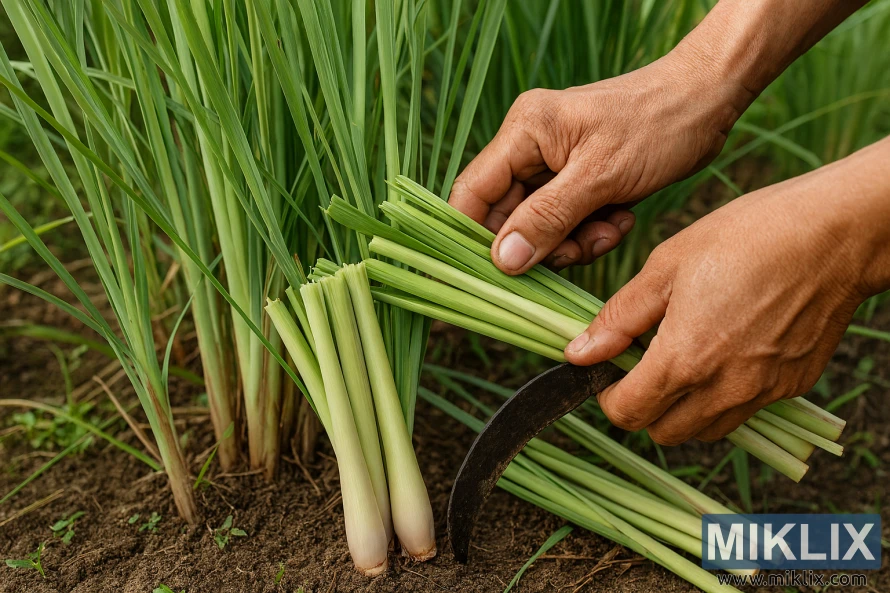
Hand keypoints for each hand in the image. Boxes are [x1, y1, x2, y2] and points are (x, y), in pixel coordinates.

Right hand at [448, 53, 743, 273]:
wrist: (709, 101)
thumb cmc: (658, 124)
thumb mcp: (601, 176)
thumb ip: (548, 219)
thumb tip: (503, 261)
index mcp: (524, 132)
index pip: (473, 193)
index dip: (474, 236)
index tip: (491, 275)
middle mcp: (530, 148)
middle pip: (507, 217)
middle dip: (541, 244)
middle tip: (577, 250)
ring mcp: (554, 166)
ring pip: (540, 227)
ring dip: (572, 242)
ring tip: (609, 229)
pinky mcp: (578, 182)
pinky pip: (568, 224)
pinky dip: (591, 232)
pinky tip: (620, 218)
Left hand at [563, 144, 889, 443]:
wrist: (835, 234)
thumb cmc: (749, 237)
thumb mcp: (666, 267)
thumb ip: (619, 318)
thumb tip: (580, 353)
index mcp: (684, 360)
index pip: (628, 413)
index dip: (609, 396)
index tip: (610, 371)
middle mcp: (725, 388)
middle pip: (664, 432)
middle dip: (644, 406)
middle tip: (644, 363)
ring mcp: (763, 392)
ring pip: (706, 429)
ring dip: (684, 409)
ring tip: (686, 357)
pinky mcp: (792, 386)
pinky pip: (746, 410)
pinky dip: (725, 396)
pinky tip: (727, 351)